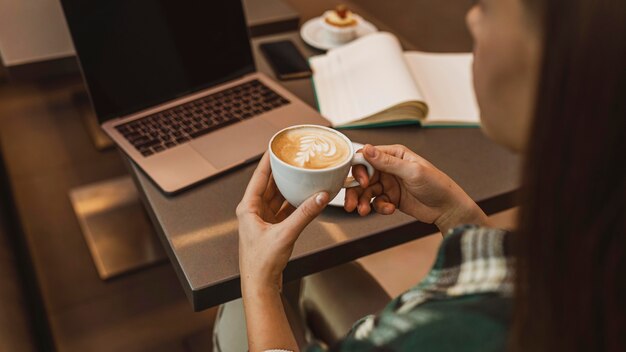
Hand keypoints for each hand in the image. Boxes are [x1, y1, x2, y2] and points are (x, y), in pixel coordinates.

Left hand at [237, 152, 329, 290]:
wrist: (260, 285)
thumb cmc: (261, 263)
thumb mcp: (285, 234)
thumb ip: (304, 214)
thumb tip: (320, 196)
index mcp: (248, 208)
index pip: (259, 176)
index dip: (268, 160)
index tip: (275, 146)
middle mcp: (254, 211)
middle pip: (270, 184)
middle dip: (282, 171)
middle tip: (294, 158)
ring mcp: (263, 220)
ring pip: (278, 197)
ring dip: (290, 187)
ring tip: (302, 174)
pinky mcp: (273, 228)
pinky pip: (285, 209)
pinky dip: (295, 202)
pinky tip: (306, 196)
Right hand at [346, 144, 487, 233]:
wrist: (448, 208)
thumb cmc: (436, 185)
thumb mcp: (412, 171)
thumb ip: (388, 162)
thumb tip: (366, 149)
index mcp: (394, 155)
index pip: (366, 157)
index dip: (359, 169)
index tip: (361, 182)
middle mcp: (389, 168)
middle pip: (362, 176)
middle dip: (355, 190)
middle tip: (352, 204)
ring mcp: (389, 184)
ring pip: (366, 192)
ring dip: (363, 202)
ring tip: (363, 211)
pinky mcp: (391, 198)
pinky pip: (376, 202)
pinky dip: (379, 207)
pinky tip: (390, 210)